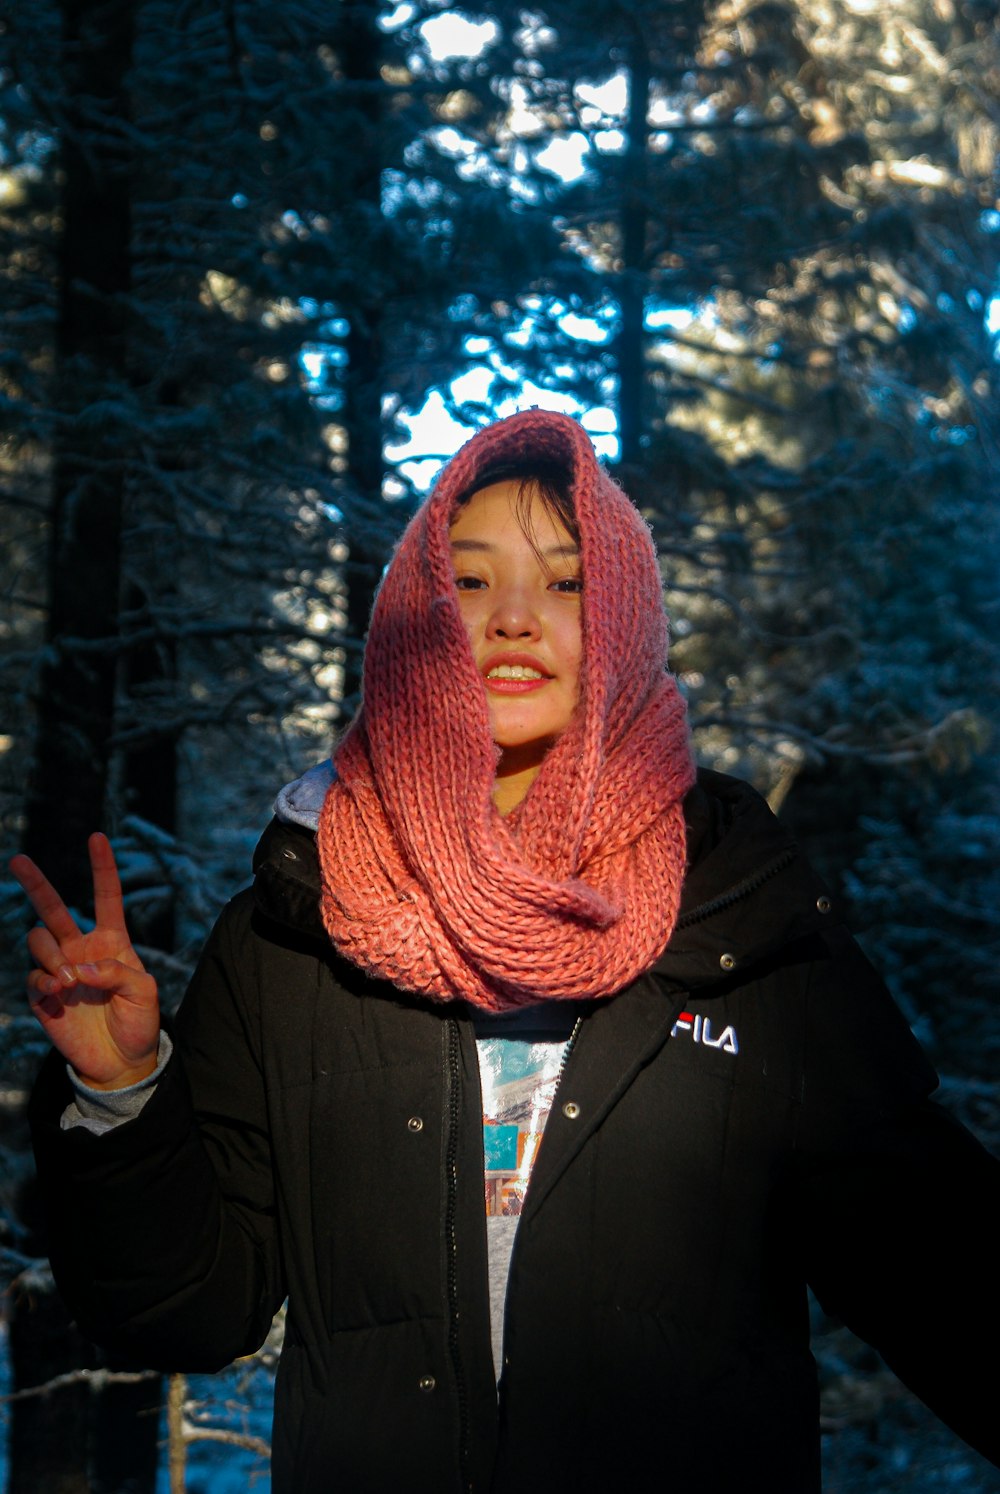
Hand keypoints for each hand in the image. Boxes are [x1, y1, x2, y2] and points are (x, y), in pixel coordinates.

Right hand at [10, 833, 159, 1089]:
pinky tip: (58, 994)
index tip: (97, 837)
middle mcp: (82, 949)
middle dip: (36, 883)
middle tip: (19, 860)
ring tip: (69, 981)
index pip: (106, 896)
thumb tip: (80, 969)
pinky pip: (34, 977)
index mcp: (112, 941)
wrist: (122, 1061)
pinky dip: (44, 982)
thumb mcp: (144, 993)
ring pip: (39, 940)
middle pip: (53, 909)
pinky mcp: (43, 996)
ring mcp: (60, 971)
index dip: (102, 867)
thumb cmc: (139, 1022)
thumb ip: (117, 973)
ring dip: (52, 956)